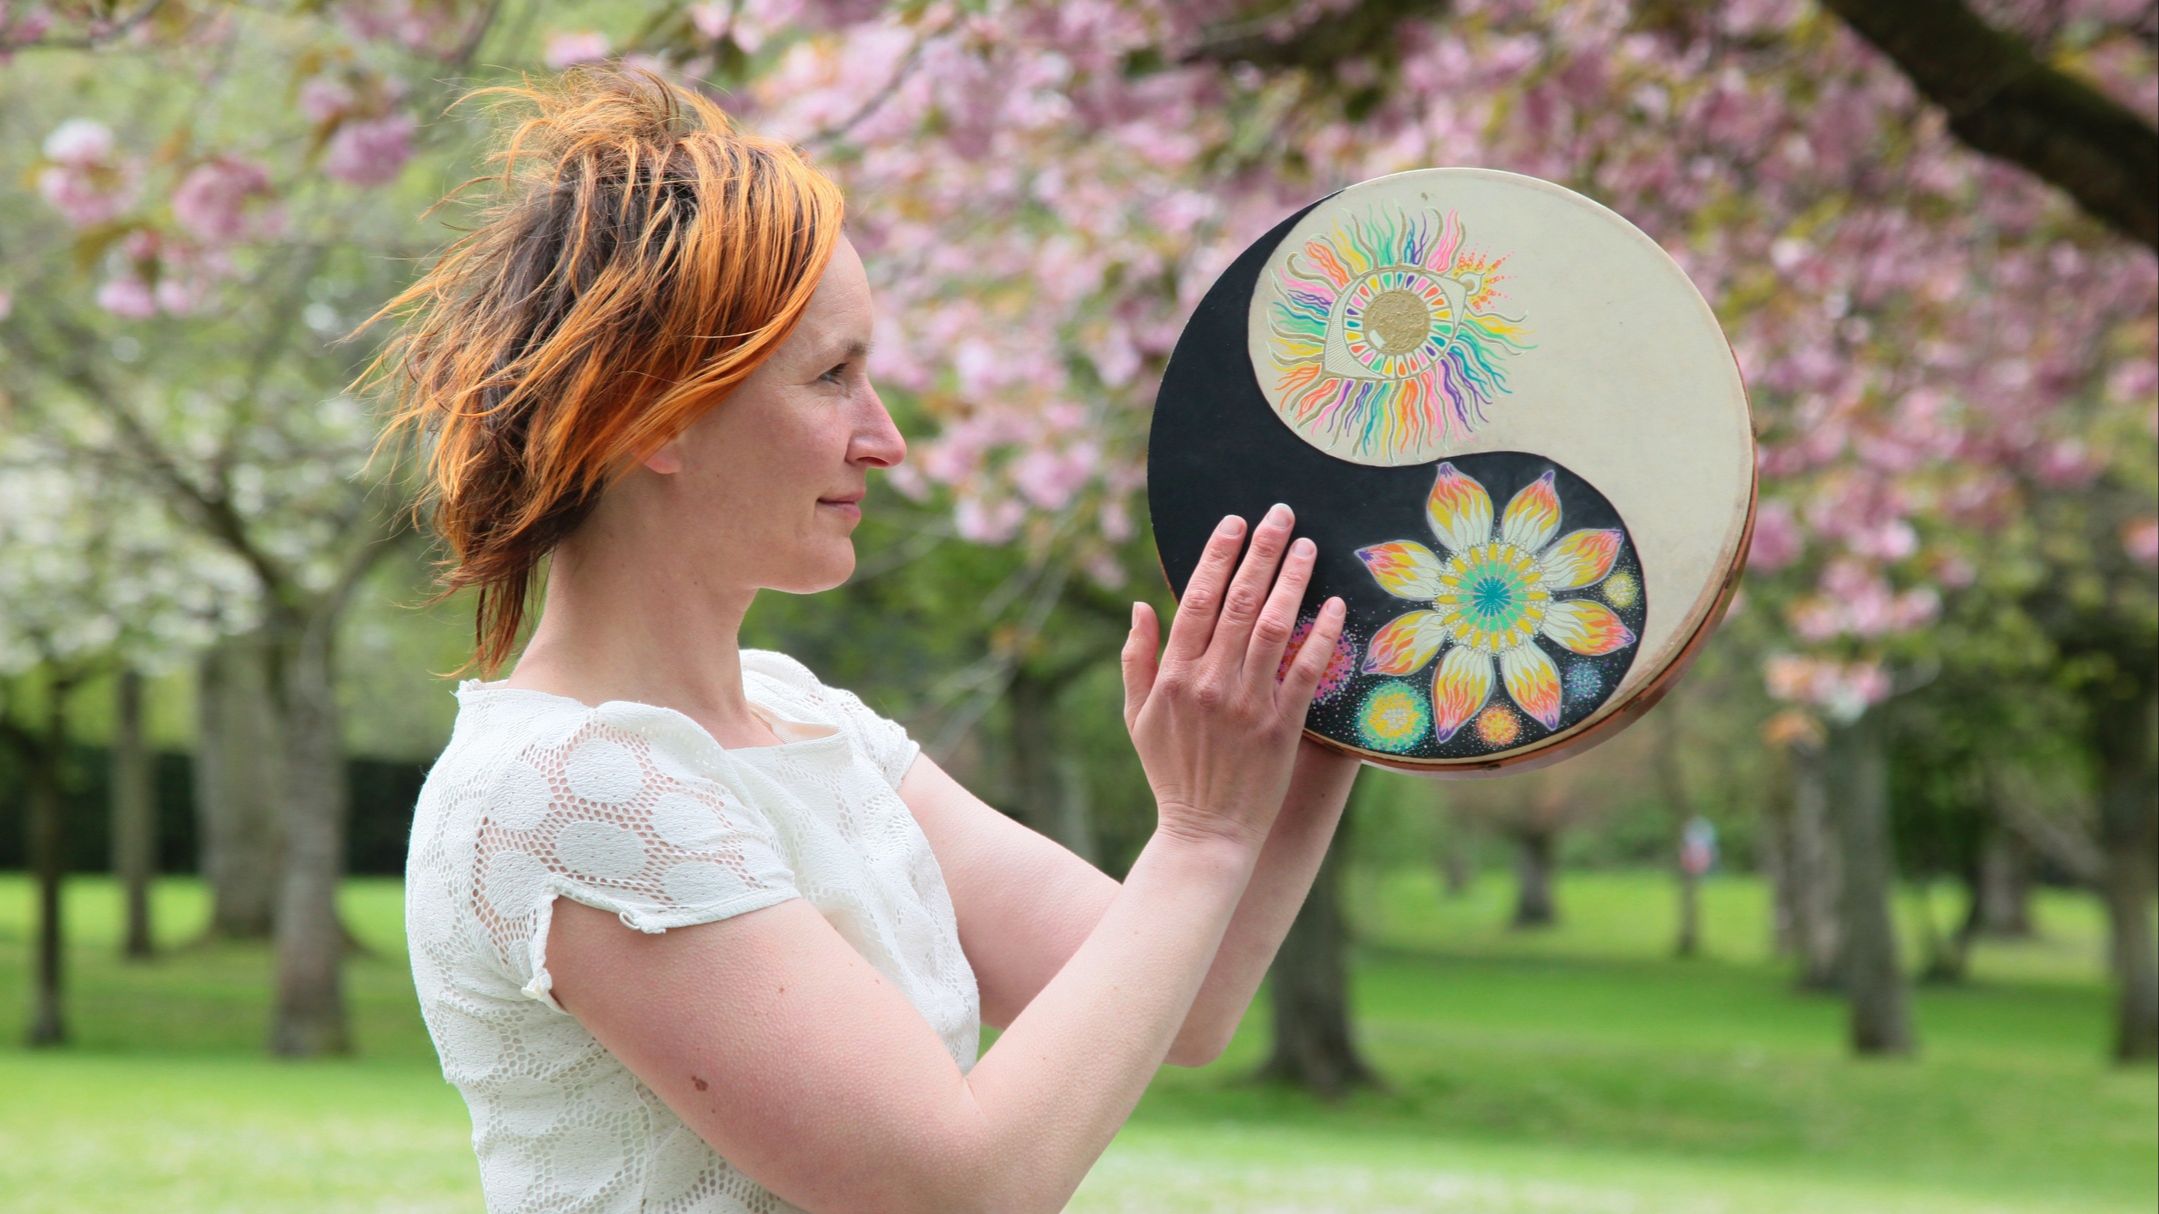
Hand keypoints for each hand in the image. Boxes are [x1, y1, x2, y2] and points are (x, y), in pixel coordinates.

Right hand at [1120, 504, 1347, 852]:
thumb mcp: (1137, 717)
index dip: (1217, 556)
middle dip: (1261, 551)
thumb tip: (1139, 605)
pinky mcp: (1281, 727)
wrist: (1204, 833)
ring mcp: (1247, 704)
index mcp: (1173, 676)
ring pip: (1274, 627)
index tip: (1235, 522)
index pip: (1195, 599)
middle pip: (1239, 602)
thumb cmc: (1170, 773)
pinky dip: (1322, 636)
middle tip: (1281, 513)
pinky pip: (1307, 671)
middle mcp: (1209, 683)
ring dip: (1292, 580)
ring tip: (1308, 545)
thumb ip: (1136, 659)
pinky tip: (1335, 604)